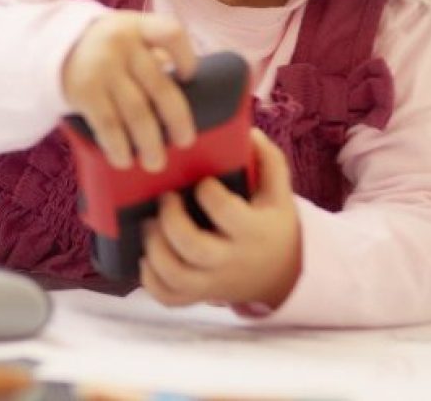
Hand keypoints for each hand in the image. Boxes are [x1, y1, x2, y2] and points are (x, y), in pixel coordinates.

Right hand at [62, 11, 199, 171]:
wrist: (48, 50)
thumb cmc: (100, 50)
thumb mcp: (124, 38)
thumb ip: (150, 55)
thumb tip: (182, 94)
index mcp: (137, 27)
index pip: (172, 34)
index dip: (187, 58)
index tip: (189, 79)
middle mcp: (121, 44)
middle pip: (161, 86)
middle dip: (177, 121)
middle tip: (185, 142)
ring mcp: (102, 67)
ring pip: (137, 112)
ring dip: (150, 143)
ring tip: (155, 162)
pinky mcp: (84, 90)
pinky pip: (109, 124)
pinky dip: (119, 146)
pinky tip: (123, 159)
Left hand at [139, 129, 302, 308]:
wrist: (282, 274)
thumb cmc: (271, 225)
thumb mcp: (278, 194)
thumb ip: (268, 162)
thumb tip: (247, 132)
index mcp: (253, 231)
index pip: (226, 213)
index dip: (208, 193)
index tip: (201, 182)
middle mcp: (231, 260)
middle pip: (193, 248)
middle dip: (170, 220)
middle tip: (164, 199)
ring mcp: (212, 283)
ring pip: (175, 276)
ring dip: (154, 249)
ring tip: (149, 225)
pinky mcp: (197, 295)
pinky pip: (168, 297)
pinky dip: (150, 281)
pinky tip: (147, 258)